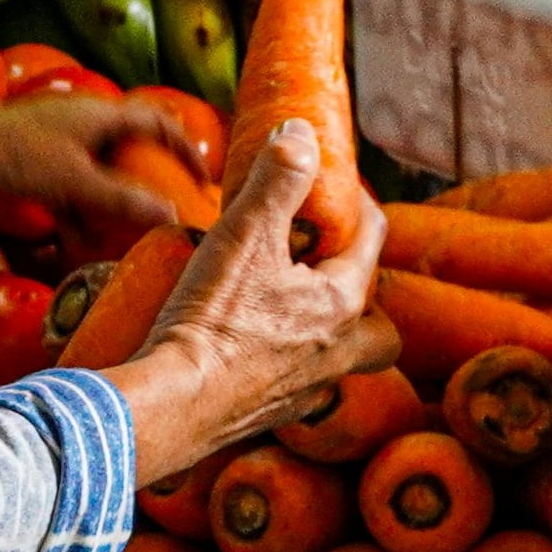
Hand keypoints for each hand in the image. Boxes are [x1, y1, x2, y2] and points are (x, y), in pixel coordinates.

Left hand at [0, 93, 175, 239]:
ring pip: (95, 178)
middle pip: (126, 152)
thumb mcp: (73, 181)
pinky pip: (66, 193)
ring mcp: (53, 146)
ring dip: (108, 208)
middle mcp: (79, 125)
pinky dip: (76, 217)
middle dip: (145, 186)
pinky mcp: (29, 168)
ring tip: (124, 242)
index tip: (202, 179)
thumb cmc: (10, 155)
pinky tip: (78, 249)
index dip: (183, 147)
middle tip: (165, 216)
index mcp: (98, 114)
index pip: (156, 122)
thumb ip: (121, 199)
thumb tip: (170, 216)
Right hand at [92, 121, 397, 483]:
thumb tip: (302, 134)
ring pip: (339, 364)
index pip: (373, 241)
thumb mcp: (246, 235)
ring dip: (326, 339)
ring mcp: (305, 393)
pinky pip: (294, 391)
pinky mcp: (267, 417)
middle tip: (330, 275)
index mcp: (341, 306)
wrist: (172, 407)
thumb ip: (278, 180)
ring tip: (288, 314)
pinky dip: (283, 370)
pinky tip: (250, 355)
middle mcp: (335, 355)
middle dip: (367, 301)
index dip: (357, 204)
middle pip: (379, 330)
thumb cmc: (214, 322)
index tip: (333, 188)